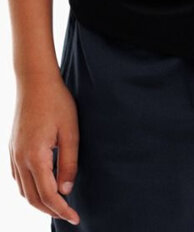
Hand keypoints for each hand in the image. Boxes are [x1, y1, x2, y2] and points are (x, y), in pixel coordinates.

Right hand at [9, 74, 79, 224]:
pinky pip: (17, 178)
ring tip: (58, 204)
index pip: (49, 195)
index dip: (63, 210)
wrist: (35, 80)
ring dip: (39, 202)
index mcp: (36, 156)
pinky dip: (29, 189)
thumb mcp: (70, 132)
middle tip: (69, 214)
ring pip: (23, 190)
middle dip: (51, 210)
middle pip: (33, 198)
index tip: (76, 217)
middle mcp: (20, 159)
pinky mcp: (12, 148)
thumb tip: (66, 190)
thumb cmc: (56, 102)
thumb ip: (69, 163)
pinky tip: (42, 186)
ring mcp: (14, 154)